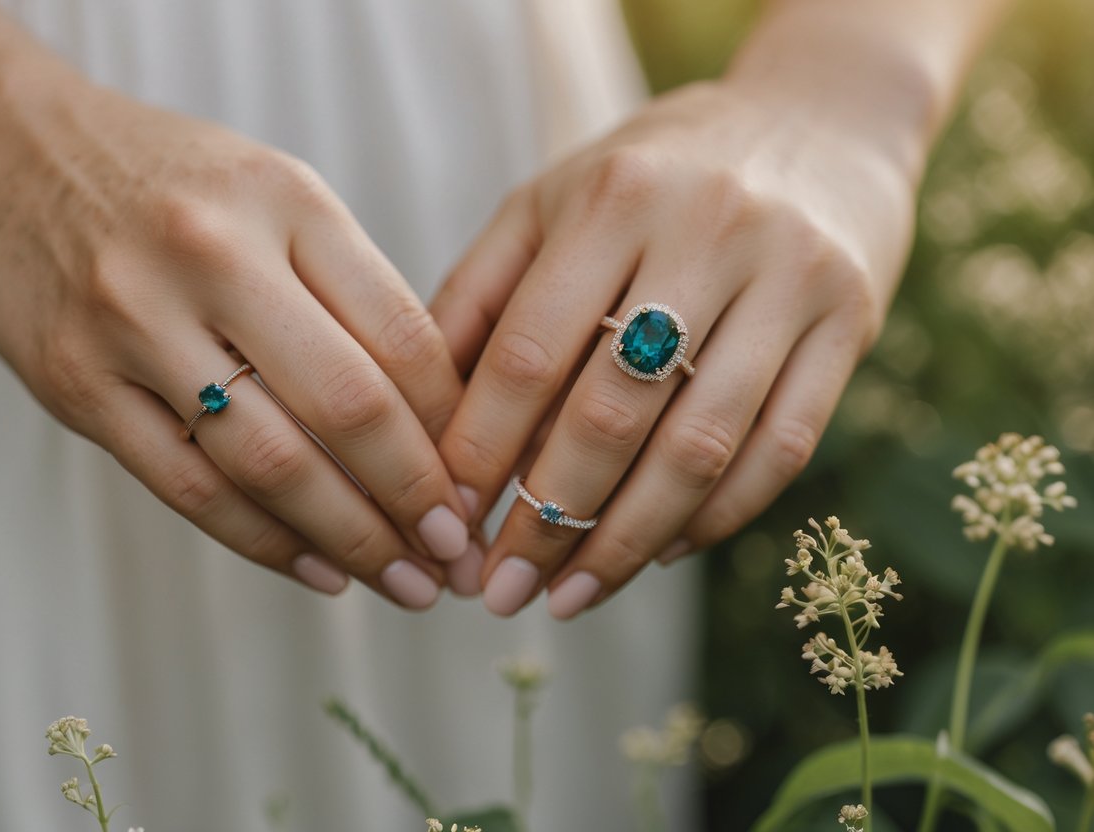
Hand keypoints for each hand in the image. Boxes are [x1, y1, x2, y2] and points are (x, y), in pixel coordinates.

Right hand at [0, 52, 472, 607]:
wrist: (6, 149)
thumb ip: (352, 290)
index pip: (404, 336)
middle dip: (418, 499)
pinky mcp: (76, 383)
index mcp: (286, 202)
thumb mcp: (276, 195)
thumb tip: (438, 419)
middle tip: (456, 556)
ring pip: (272, 462)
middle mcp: (215, 255)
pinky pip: (189, 487)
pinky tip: (319, 572)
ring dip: (352, 540)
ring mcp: (136, 322)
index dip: (456, 428)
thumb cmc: (168, 180)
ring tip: (404, 582)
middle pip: (349, 406)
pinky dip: (265, 543)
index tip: (481, 484)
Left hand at [432, 80, 916, 616]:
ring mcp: (792, 280)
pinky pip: (782, 447)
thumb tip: (423, 419)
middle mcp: (708, 232)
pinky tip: (662, 551)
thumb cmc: (655, 173)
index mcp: (614, 197)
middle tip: (501, 592)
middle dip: (546, 520)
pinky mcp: (851, 325)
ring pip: (701, 447)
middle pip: (611, 413)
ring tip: (571, 597)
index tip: (446, 521)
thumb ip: (482, 295)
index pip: (529, 353)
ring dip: (627, 542)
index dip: (480, 451)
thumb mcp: (554, 202)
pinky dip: (719, 516)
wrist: (820, 120)